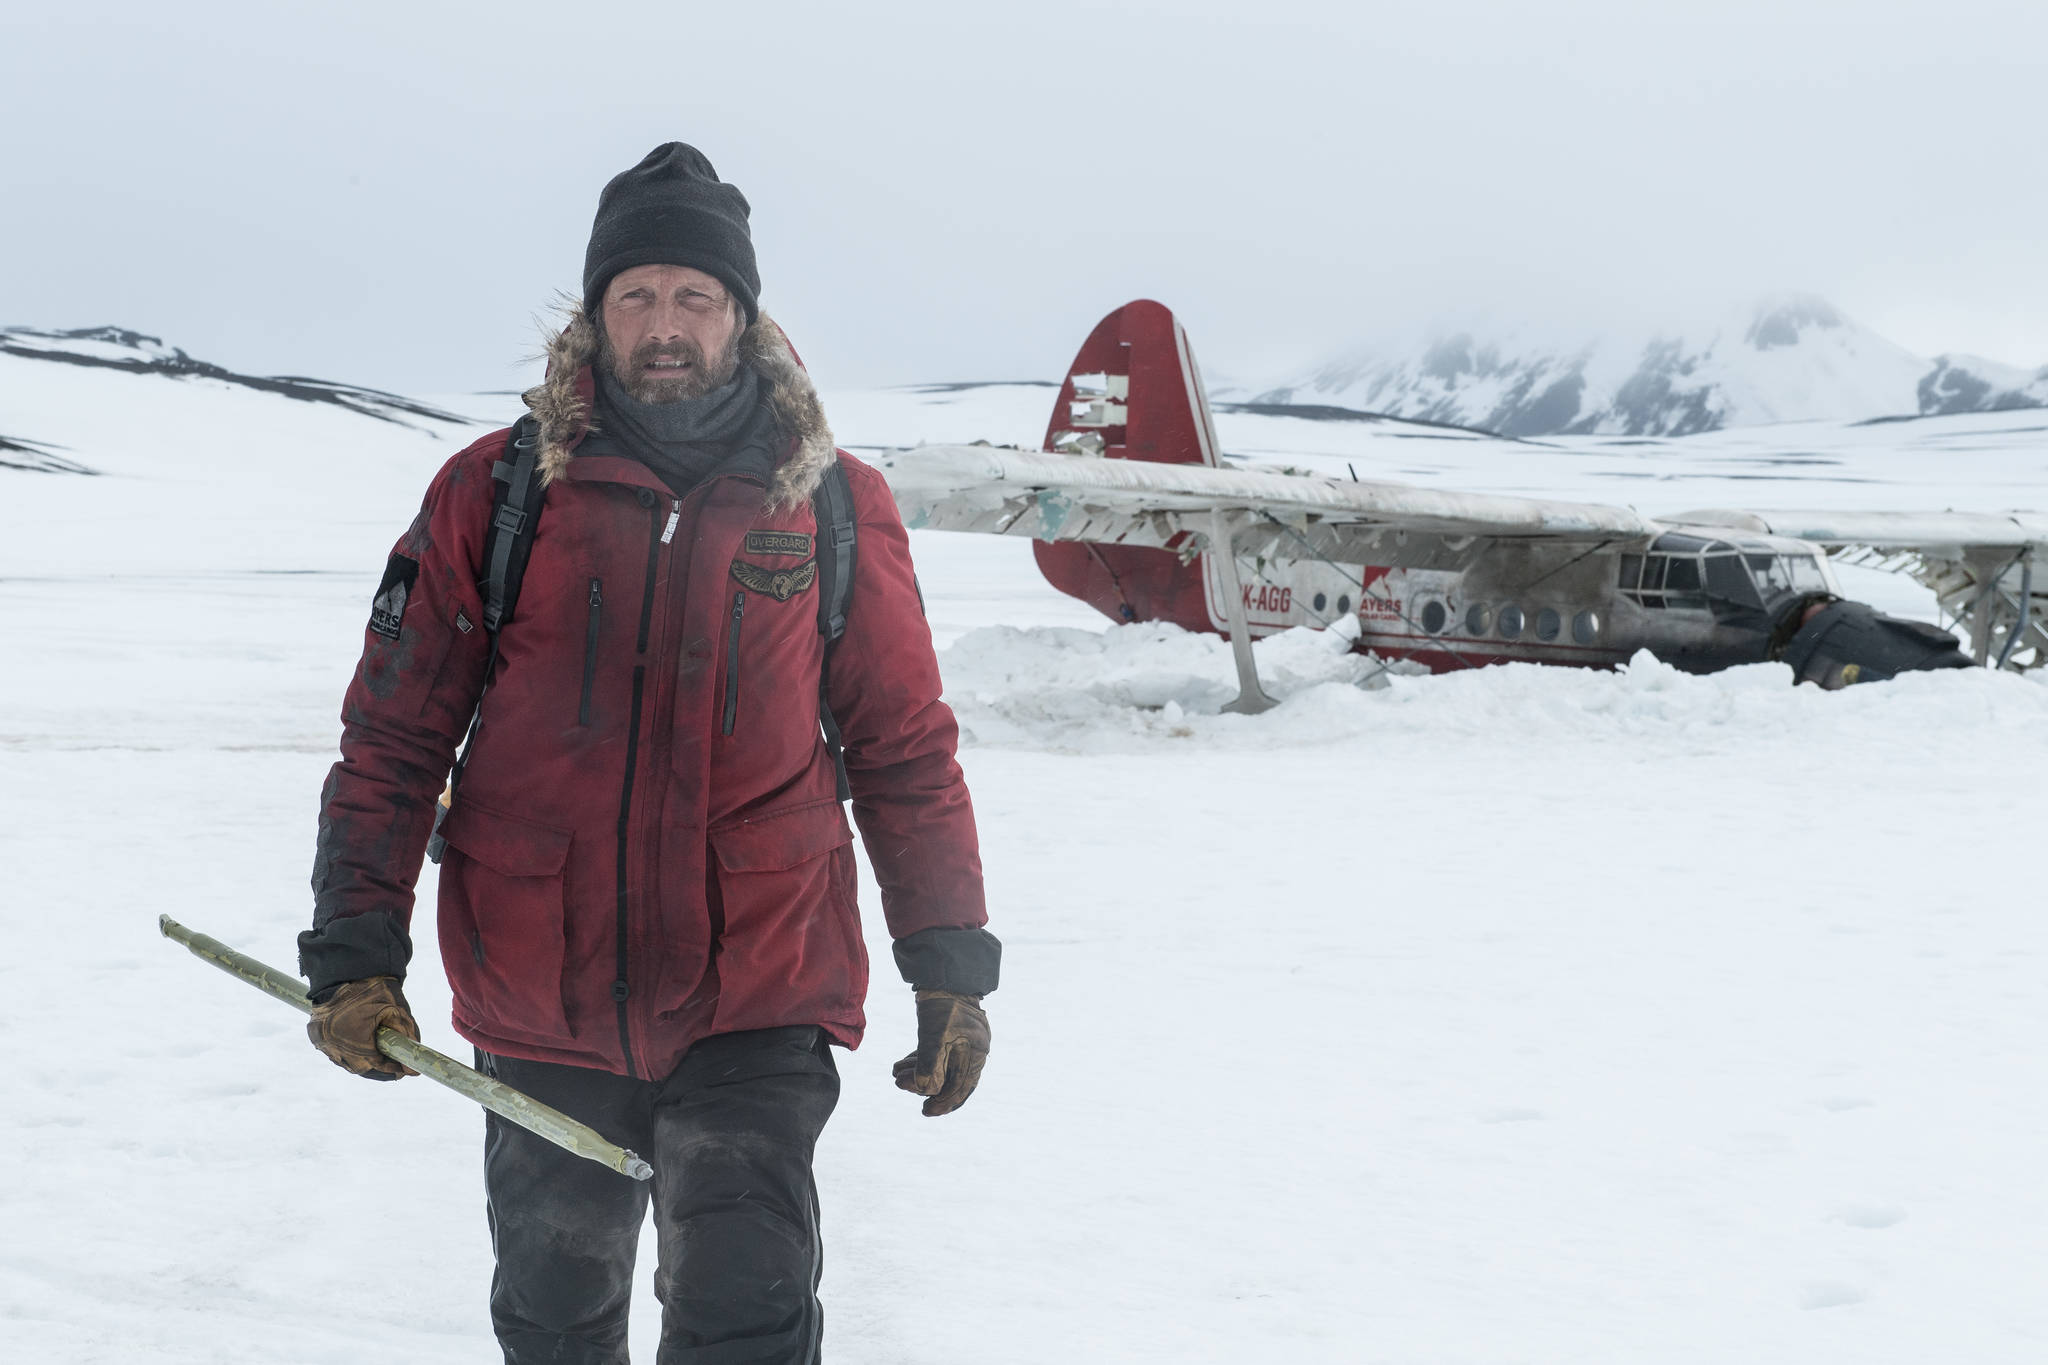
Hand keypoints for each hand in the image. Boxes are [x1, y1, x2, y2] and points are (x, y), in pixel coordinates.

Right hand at [307, 976, 419, 1080]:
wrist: (347, 967)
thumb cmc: (374, 988)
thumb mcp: (396, 1011)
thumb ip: (407, 1038)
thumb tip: (413, 1065)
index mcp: (352, 1040)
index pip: (377, 1066)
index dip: (393, 1069)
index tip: (406, 1070)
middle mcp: (332, 1045)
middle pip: (360, 1067)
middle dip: (379, 1067)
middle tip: (396, 1064)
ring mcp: (322, 1041)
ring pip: (346, 1060)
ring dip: (363, 1060)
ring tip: (382, 1056)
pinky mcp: (315, 1034)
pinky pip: (335, 1050)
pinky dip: (349, 1050)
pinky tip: (363, 1046)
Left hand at [892, 990, 988, 1116]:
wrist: (945, 974)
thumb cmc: (943, 1005)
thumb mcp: (934, 1036)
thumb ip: (929, 1065)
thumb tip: (923, 1090)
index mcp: (976, 1055)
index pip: (961, 1088)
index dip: (943, 1103)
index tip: (925, 1112)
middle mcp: (972, 1051)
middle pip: (949, 1080)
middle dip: (923, 1086)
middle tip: (900, 1085)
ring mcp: (961, 1042)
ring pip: (940, 1067)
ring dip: (917, 1073)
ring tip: (896, 1074)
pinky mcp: (949, 1033)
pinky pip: (935, 1055)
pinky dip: (919, 1060)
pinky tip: (901, 1063)